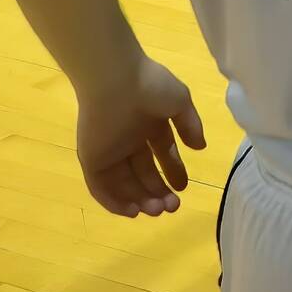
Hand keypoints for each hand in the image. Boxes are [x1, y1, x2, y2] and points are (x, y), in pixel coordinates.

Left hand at [76, 57, 206, 217]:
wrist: (117, 80)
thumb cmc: (151, 87)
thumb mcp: (180, 102)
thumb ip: (190, 125)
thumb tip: (200, 148)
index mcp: (150, 125)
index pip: (162, 154)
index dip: (173, 172)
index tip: (183, 187)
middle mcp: (129, 141)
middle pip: (143, 174)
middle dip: (158, 191)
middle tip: (172, 207)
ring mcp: (109, 151)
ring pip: (124, 184)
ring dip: (140, 200)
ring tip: (157, 211)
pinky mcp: (92, 159)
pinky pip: (101, 187)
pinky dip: (114, 202)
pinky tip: (132, 211)